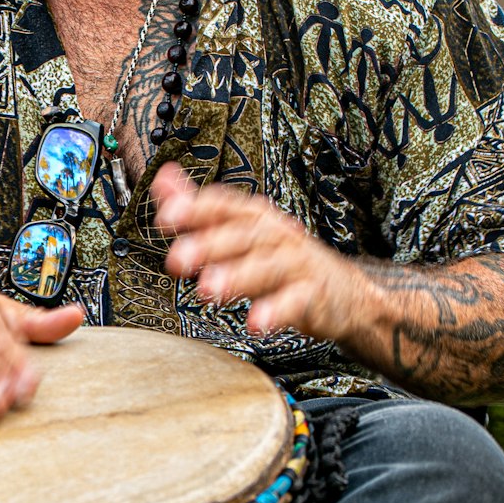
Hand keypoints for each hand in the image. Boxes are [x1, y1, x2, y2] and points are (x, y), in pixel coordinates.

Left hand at [151, 162, 358, 340]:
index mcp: (253, 216)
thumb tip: (162, 179)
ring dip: (237, 277)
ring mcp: (296, 263)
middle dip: (208, 245)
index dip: (195, 208)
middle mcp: (275, 233)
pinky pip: (295, 302)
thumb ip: (198, 207)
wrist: (342, 289)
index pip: (223, 205)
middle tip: (177, 259)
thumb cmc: (280, 255)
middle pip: (241, 235)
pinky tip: (257, 323)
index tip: (166, 215)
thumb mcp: (240, 229)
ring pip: (266, 266)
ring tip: (208, 289)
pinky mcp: (313, 295)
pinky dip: (276, 311)